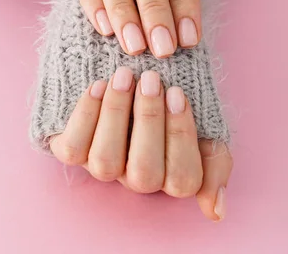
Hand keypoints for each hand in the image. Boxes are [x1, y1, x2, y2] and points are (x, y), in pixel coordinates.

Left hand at [50, 67, 231, 220]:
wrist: (131, 74)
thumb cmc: (171, 101)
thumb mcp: (204, 125)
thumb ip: (216, 163)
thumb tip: (216, 212)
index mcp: (171, 175)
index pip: (183, 179)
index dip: (180, 136)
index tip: (177, 92)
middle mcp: (135, 177)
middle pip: (144, 173)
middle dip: (149, 122)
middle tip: (150, 79)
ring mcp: (102, 166)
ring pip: (105, 163)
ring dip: (115, 115)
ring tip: (124, 77)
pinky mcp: (71, 150)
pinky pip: (72, 147)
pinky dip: (85, 116)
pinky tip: (99, 85)